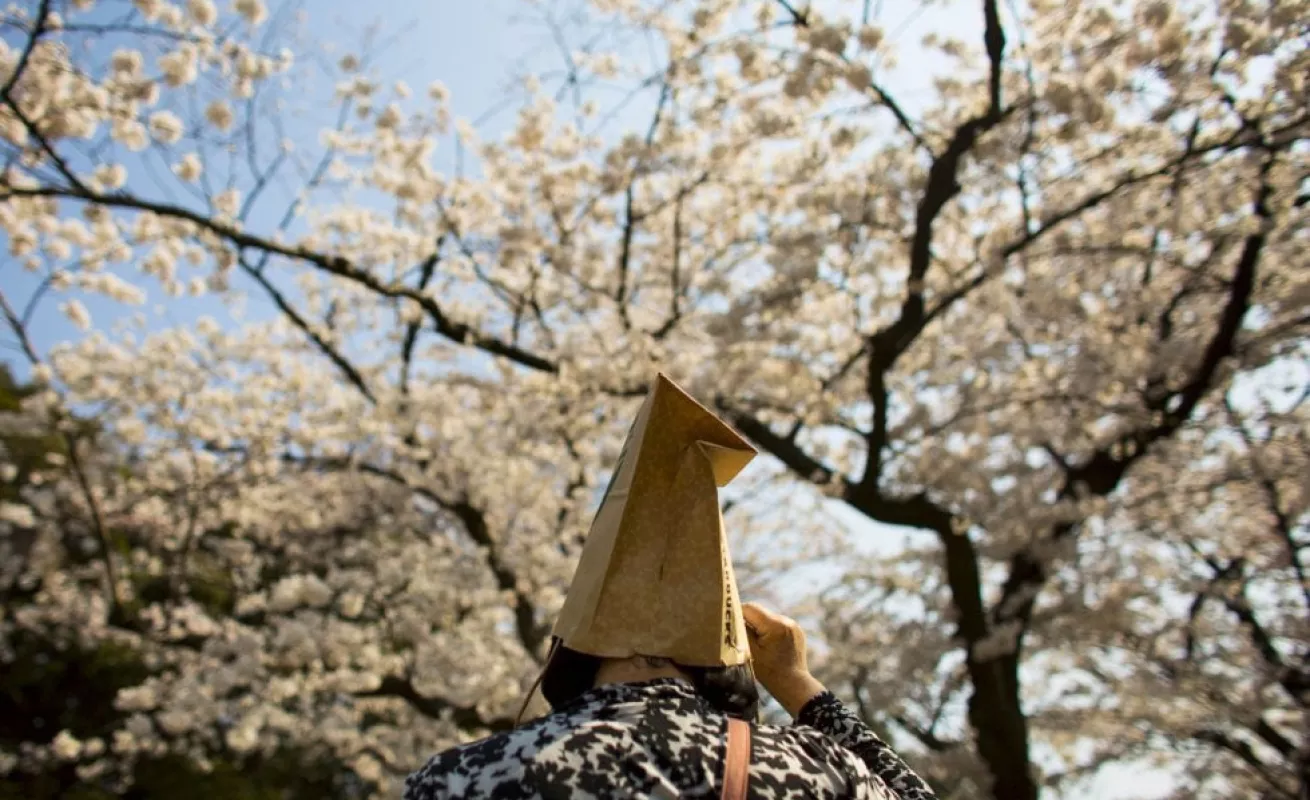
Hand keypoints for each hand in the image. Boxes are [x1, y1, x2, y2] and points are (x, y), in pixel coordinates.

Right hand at [743, 602, 826, 716]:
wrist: (793, 685)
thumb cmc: (769, 673)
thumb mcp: (750, 652)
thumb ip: (741, 631)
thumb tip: (733, 617)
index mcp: (774, 625)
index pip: (750, 608)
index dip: (737, 613)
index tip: (729, 623)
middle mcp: (786, 620)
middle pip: (759, 611)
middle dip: (748, 620)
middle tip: (740, 635)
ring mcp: (793, 624)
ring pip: (767, 617)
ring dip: (758, 625)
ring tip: (756, 643)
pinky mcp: (796, 630)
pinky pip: (777, 623)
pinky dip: (769, 630)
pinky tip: (768, 645)